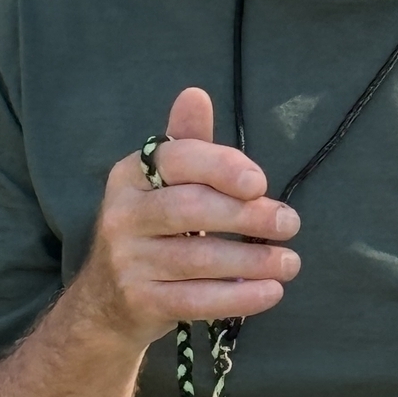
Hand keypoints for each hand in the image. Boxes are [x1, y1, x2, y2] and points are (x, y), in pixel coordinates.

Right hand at [73, 87, 299, 348]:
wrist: (106, 301)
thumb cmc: (152, 229)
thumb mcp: (164, 184)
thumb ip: (188, 144)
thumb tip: (196, 95)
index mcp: (130, 175)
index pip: (178, 160)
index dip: (222, 167)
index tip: (262, 183)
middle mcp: (121, 215)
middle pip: (190, 209)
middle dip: (247, 215)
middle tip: (289, 223)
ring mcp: (127, 262)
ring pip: (198, 259)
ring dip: (253, 260)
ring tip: (291, 261)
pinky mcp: (141, 302)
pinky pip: (197, 300)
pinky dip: (239, 297)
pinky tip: (272, 291)